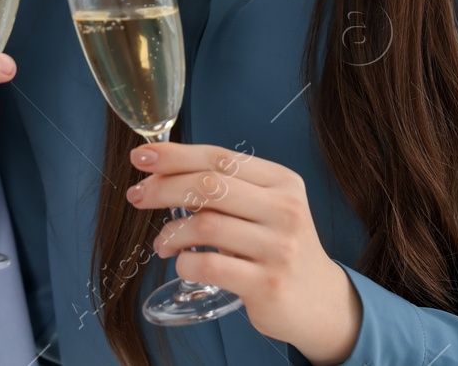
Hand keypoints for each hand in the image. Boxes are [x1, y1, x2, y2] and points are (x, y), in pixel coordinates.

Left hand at [127, 143, 361, 365]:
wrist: (320, 301)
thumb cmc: (279, 247)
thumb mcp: (265, 208)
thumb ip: (225, 190)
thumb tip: (161, 174)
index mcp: (282, 181)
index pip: (220, 158)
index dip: (176, 155)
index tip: (142, 157)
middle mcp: (284, 209)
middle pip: (210, 186)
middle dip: (163, 188)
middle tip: (137, 196)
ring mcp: (279, 247)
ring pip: (206, 225)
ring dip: (171, 232)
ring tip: (162, 244)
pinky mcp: (268, 283)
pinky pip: (210, 265)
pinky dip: (185, 263)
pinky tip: (182, 264)